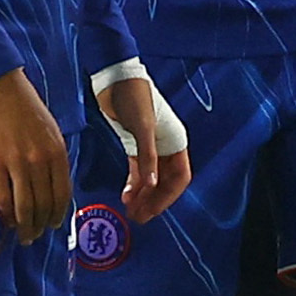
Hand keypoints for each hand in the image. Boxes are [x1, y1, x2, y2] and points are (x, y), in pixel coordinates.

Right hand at [0, 68, 70, 241]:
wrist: (0, 88)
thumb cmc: (27, 107)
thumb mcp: (51, 130)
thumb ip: (54, 157)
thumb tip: (52, 185)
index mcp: (57, 151)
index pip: (62, 193)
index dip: (58, 213)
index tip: (53, 225)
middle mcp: (40, 160)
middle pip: (43, 203)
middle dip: (40, 224)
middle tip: (35, 236)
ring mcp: (17, 163)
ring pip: (24, 205)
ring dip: (24, 225)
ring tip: (23, 236)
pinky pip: (2, 196)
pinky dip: (5, 213)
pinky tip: (5, 221)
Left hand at [95, 78, 191, 223]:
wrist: (115, 79)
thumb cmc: (134, 97)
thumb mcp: (142, 128)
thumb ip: (147, 158)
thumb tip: (151, 185)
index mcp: (176, 141)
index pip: (180, 177)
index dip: (167, 197)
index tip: (151, 211)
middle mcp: (166, 146)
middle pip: (166, 182)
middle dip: (154, 200)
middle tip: (138, 217)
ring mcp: (150, 146)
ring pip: (152, 179)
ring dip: (144, 196)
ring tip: (131, 211)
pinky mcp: (135, 144)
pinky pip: (139, 170)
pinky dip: (134, 184)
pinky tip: (126, 195)